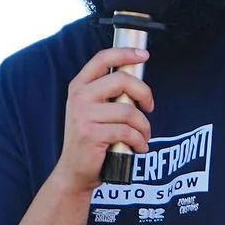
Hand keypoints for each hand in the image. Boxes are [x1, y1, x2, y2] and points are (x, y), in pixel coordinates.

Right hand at [52, 46, 153, 194]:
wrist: (75, 171)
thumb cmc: (91, 138)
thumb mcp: (93, 110)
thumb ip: (108, 94)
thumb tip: (138, 80)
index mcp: (79, 86)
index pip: (102, 58)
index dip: (125, 53)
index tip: (143, 55)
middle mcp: (79, 97)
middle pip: (122, 80)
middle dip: (144, 93)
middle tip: (150, 107)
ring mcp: (83, 115)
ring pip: (129, 111)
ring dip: (144, 126)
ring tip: (144, 135)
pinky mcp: (91, 134)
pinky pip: (127, 132)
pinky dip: (139, 141)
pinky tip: (138, 147)